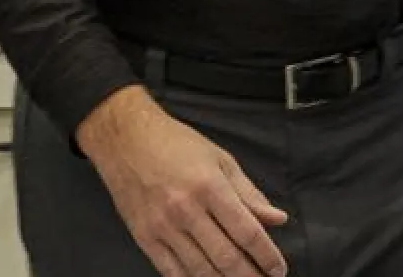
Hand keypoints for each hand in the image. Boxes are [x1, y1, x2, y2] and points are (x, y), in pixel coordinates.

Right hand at [77, 88, 289, 276]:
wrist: (125, 139)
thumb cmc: (175, 144)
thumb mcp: (220, 159)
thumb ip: (249, 194)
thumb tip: (277, 219)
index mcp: (210, 186)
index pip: (247, 231)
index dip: (267, 256)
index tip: (278, 269)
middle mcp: (186, 210)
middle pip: (226, 257)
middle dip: (250, 275)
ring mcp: (163, 226)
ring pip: (201, 270)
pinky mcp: (144, 237)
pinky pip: (172, 271)